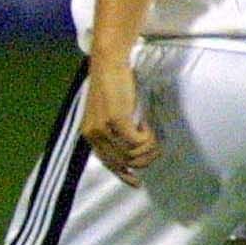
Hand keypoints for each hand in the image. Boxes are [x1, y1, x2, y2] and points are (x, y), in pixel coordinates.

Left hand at [80, 57, 158, 187]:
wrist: (108, 62)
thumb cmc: (112, 84)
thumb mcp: (109, 112)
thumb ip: (114, 131)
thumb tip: (131, 151)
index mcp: (89, 134)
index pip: (106, 163)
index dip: (123, 174)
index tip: (137, 182)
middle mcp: (93, 134)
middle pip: (122, 162)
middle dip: (142, 161)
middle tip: (156, 151)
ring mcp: (104, 128)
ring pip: (132, 154)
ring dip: (148, 148)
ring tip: (153, 135)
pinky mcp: (117, 121)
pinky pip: (138, 142)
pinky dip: (148, 137)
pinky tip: (148, 125)